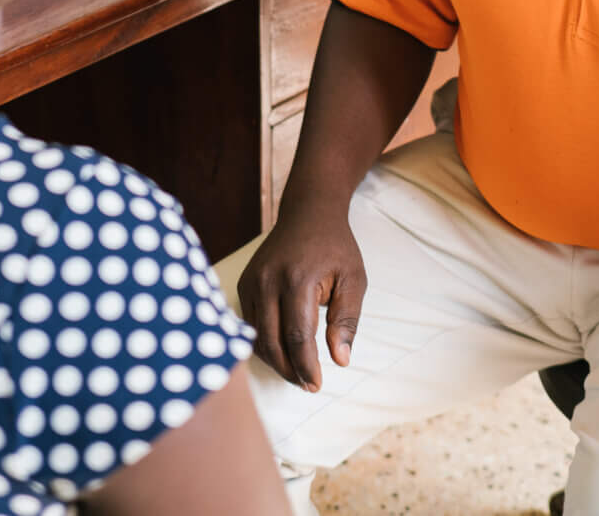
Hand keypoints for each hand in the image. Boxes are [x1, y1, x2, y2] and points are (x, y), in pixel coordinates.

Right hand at [234, 202, 365, 391]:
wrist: (308, 213)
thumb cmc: (335, 247)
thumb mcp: (354, 279)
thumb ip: (347, 319)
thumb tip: (340, 359)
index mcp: (298, 279)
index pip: (297, 336)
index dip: (306, 366)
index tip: (316, 385)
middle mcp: (268, 281)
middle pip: (271, 342)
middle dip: (289, 370)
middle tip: (308, 385)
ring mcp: (251, 282)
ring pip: (256, 337)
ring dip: (275, 360)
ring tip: (297, 372)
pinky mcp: (243, 284)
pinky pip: (250, 324)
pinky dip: (264, 343)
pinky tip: (282, 351)